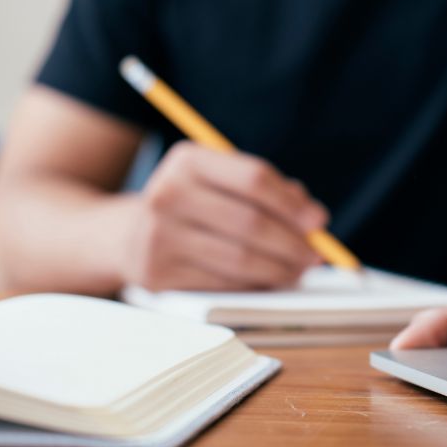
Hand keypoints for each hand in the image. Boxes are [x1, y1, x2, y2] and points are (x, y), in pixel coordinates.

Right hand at [119, 141, 327, 290]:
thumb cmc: (193, 205)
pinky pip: (222, 284)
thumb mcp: (220, 182)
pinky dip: (255, 286)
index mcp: (188, 161)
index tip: (319, 221)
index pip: (254, 179)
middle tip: (315, 255)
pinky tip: (269, 282)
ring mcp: (159, 237)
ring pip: (240, 259)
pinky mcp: (158, 275)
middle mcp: (168, 194)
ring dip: (280, 270)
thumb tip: (312, 220)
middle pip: (250, 222)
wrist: (127, 235)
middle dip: (292, 242)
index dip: (292, 203)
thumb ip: (268, 191)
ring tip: (298, 271)